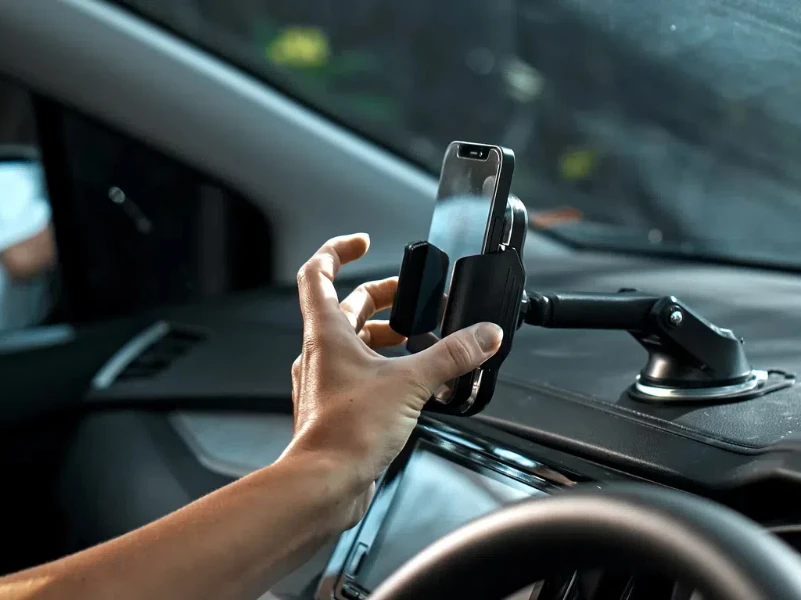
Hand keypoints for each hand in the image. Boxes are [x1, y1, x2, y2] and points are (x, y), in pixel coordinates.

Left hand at [281, 234, 502, 525]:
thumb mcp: (411, 383)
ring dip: (387, 336)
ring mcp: (326, 381)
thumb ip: (452, 356)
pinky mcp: (338, 407)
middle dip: (384, 298)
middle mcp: (321, 353)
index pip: (317, 273)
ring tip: (422, 342)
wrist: (327, 482)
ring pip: (355, 343)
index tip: (362, 242)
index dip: (337, 250)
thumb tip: (483, 335)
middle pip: (348, 308)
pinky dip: (385, 368)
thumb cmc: (347, 432)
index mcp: (327, 333)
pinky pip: (361, 374)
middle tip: (416, 299)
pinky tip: (413, 382)